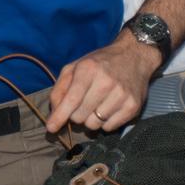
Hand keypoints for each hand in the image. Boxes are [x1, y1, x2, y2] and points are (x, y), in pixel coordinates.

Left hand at [45, 31, 160, 133]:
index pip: (71, 100)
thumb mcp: (74, 68)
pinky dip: (104, 123)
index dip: (59, 116)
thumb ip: (60, 89)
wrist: (133, 56)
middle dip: (75, 115)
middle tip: (81, 105)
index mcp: (88, 70)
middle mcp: (106, 82)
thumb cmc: (99, 64)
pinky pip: (109, 128)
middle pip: (80, 116)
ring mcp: (121, 95)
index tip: (51, 128)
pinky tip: (108, 108)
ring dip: (90, 119)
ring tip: (95, 105)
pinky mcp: (133, 107)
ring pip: (94, 124)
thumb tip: (54, 114)